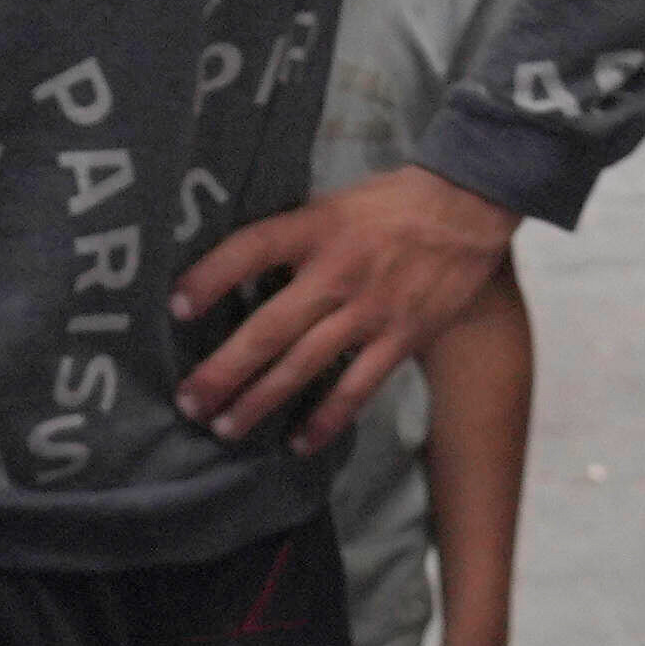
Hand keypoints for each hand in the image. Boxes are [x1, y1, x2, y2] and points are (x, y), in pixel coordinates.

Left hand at [173, 161, 518, 448]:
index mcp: (315, 229)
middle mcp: (337, 273)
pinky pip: (357, 388)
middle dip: (224, 370)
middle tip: (189, 402)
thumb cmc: (393, 203)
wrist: (468, 206)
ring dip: (261, 401)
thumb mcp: (332, 203)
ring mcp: (370, 310)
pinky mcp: (401, 337)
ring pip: (304, 366)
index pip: (250, 250)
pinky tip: (298, 442)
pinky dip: (327, 419)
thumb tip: (237, 270)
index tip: (176, 305)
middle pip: (268, 329)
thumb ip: (291, 236)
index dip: (210, 277)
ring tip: (225, 428)